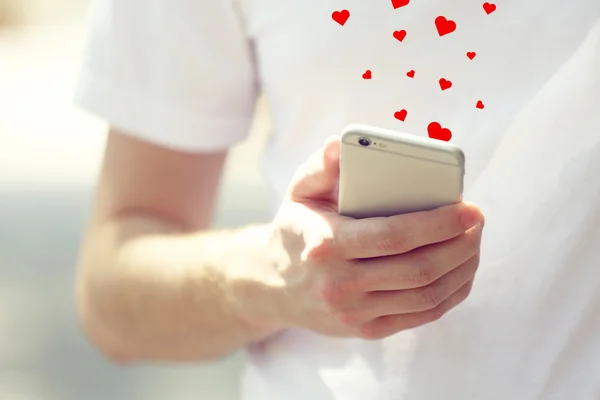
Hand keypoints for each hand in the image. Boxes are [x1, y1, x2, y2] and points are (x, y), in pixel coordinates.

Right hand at [238, 137, 483, 340]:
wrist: (273, 284)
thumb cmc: (297, 228)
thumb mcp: (299, 191)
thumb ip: (321, 166)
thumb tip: (341, 145)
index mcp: (325, 245)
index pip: (392, 237)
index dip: (438, 224)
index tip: (468, 209)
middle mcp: (339, 285)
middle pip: (418, 269)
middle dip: (460, 245)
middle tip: (478, 222)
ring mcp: (353, 313)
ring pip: (426, 296)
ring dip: (462, 269)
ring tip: (474, 242)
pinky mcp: (366, 330)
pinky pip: (421, 315)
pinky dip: (451, 293)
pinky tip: (461, 271)